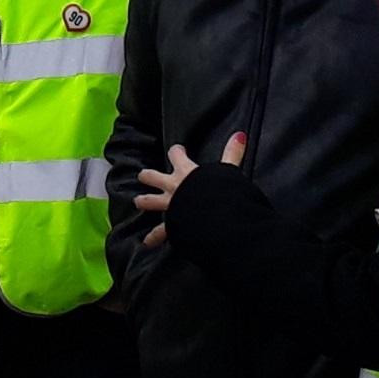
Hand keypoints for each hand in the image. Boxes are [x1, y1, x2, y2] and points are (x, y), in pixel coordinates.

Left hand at [127, 133, 246, 250]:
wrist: (210, 216)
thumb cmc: (217, 192)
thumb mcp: (226, 170)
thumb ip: (232, 153)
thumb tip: (240, 135)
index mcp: (185, 172)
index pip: (176, 155)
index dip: (177, 152)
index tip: (178, 150)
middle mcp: (173, 186)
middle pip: (154, 177)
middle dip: (149, 176)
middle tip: (144, 176)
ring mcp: (169, 205)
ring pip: (150, 201)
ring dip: (144, 201)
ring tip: (138, 202)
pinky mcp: (170, 223)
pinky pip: (160, 231)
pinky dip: (153, 237)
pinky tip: (147, 242)